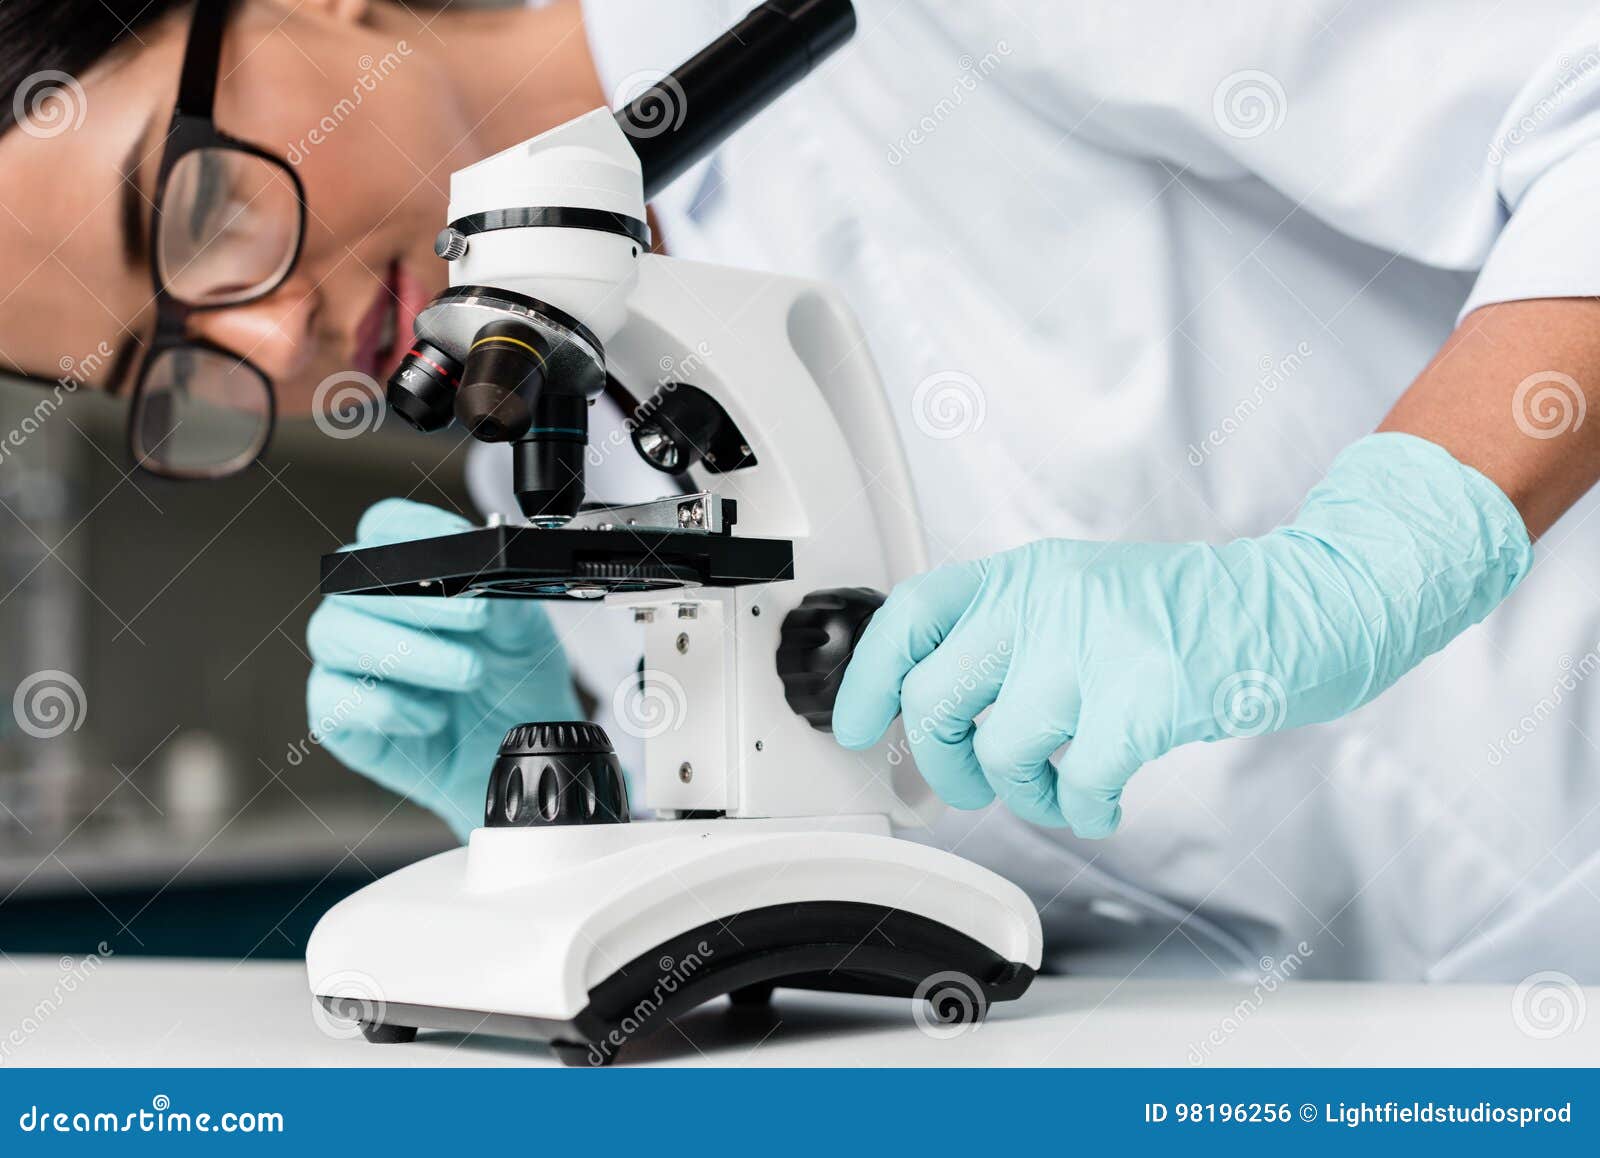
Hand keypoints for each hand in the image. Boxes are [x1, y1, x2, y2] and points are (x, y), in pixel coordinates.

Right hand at [306, 499, 581, 839]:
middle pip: (352, 578)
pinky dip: (387, 705)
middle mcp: (368, 609)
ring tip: (468, 675)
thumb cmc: (514, 680)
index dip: (412, 529)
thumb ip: (504, 598)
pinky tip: (433, 717)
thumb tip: (486, 570)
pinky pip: (332, 696)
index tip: (458, 548)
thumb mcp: (526, 634)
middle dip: (417, 597)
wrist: (519, 747)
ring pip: (335, 633)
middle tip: (478, 619)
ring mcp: (347, 660)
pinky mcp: (338, 715)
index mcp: (410, 573)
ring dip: (407, 652)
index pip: (385, 527)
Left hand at [833, 434, 1532, 836]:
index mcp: (1025, 573)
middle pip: (935, 697)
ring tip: (1063, 785)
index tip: (857, 726)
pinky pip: (1077, 784)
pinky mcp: (1145, 698)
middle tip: (970, 781)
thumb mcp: (1079, 597)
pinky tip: (1103, 797)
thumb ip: (1007, 637)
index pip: (911, 614)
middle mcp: (1048, 600)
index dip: (868, 676)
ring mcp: (1096, 646)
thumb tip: (930, 710)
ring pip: (1002, 751)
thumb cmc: (1187, 615)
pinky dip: (1084, 809)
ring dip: (1025, 794)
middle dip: (944, 763)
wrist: (1296, 604)